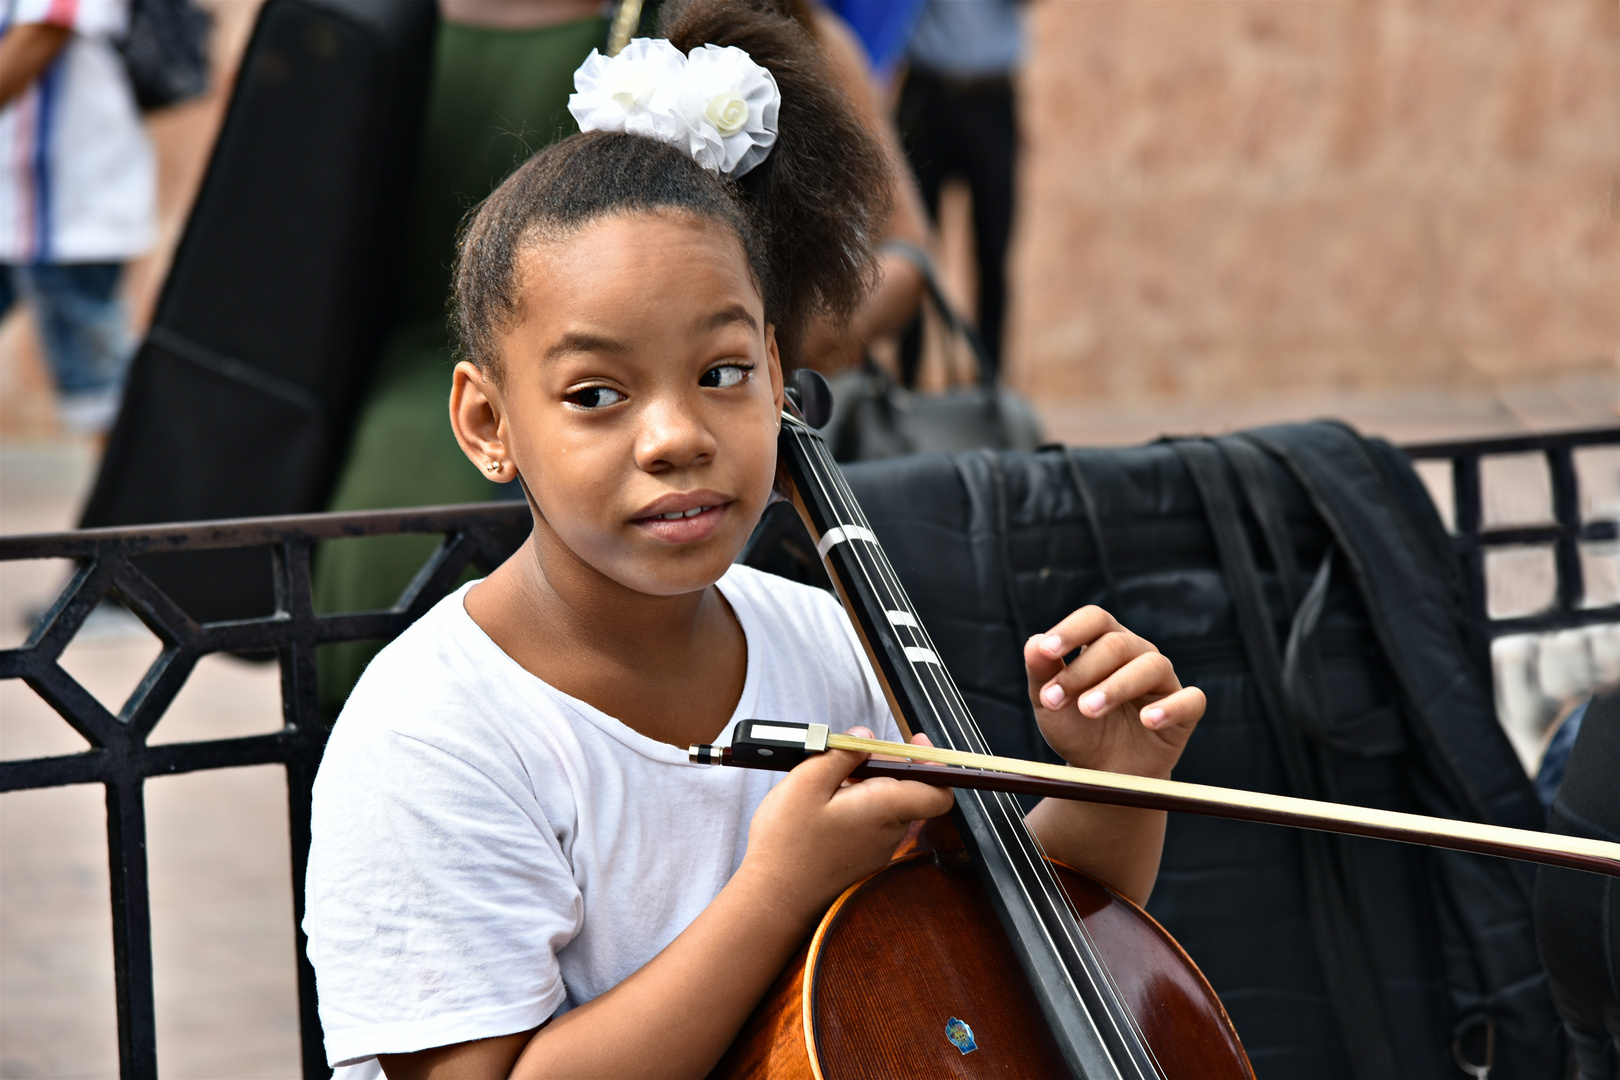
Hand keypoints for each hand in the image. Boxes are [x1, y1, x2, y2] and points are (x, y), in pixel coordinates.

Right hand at [739, 727, 952, 925]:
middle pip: (909, 790)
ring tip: (831, 780)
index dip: (935, 763)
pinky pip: (872, 824)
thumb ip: (841, 754)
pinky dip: (858, 806)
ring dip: (869, 785)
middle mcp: (890, 832)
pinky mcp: (862, 860)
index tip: (914, 742)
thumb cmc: (788, 842)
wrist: (774, 899)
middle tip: (851, 754)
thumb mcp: (807, 782)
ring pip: (889, 806)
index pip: (939, 791)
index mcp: (886, 808)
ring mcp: (877, 850)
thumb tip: (866, 736)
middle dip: (886, 765)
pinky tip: (826, 805)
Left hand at [1024, 607, 1204, 780]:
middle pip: (1117, 643)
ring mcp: (1163, 680)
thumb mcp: (1049, 703)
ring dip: (1117, 686)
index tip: (1049, 651)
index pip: (1095, 619)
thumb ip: (1041, 672)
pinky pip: (1190, 700)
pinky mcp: (1186, 710)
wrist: (1101, 773)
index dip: (1072, 630)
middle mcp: (1137, 653)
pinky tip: (1148, 720)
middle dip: (1083, 671)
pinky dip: (1170, 708)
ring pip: (1151, 666)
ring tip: (1089, 710)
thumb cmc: (1076, 729)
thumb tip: (1035, 644)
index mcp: (1104, 642)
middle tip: (1056, 700)